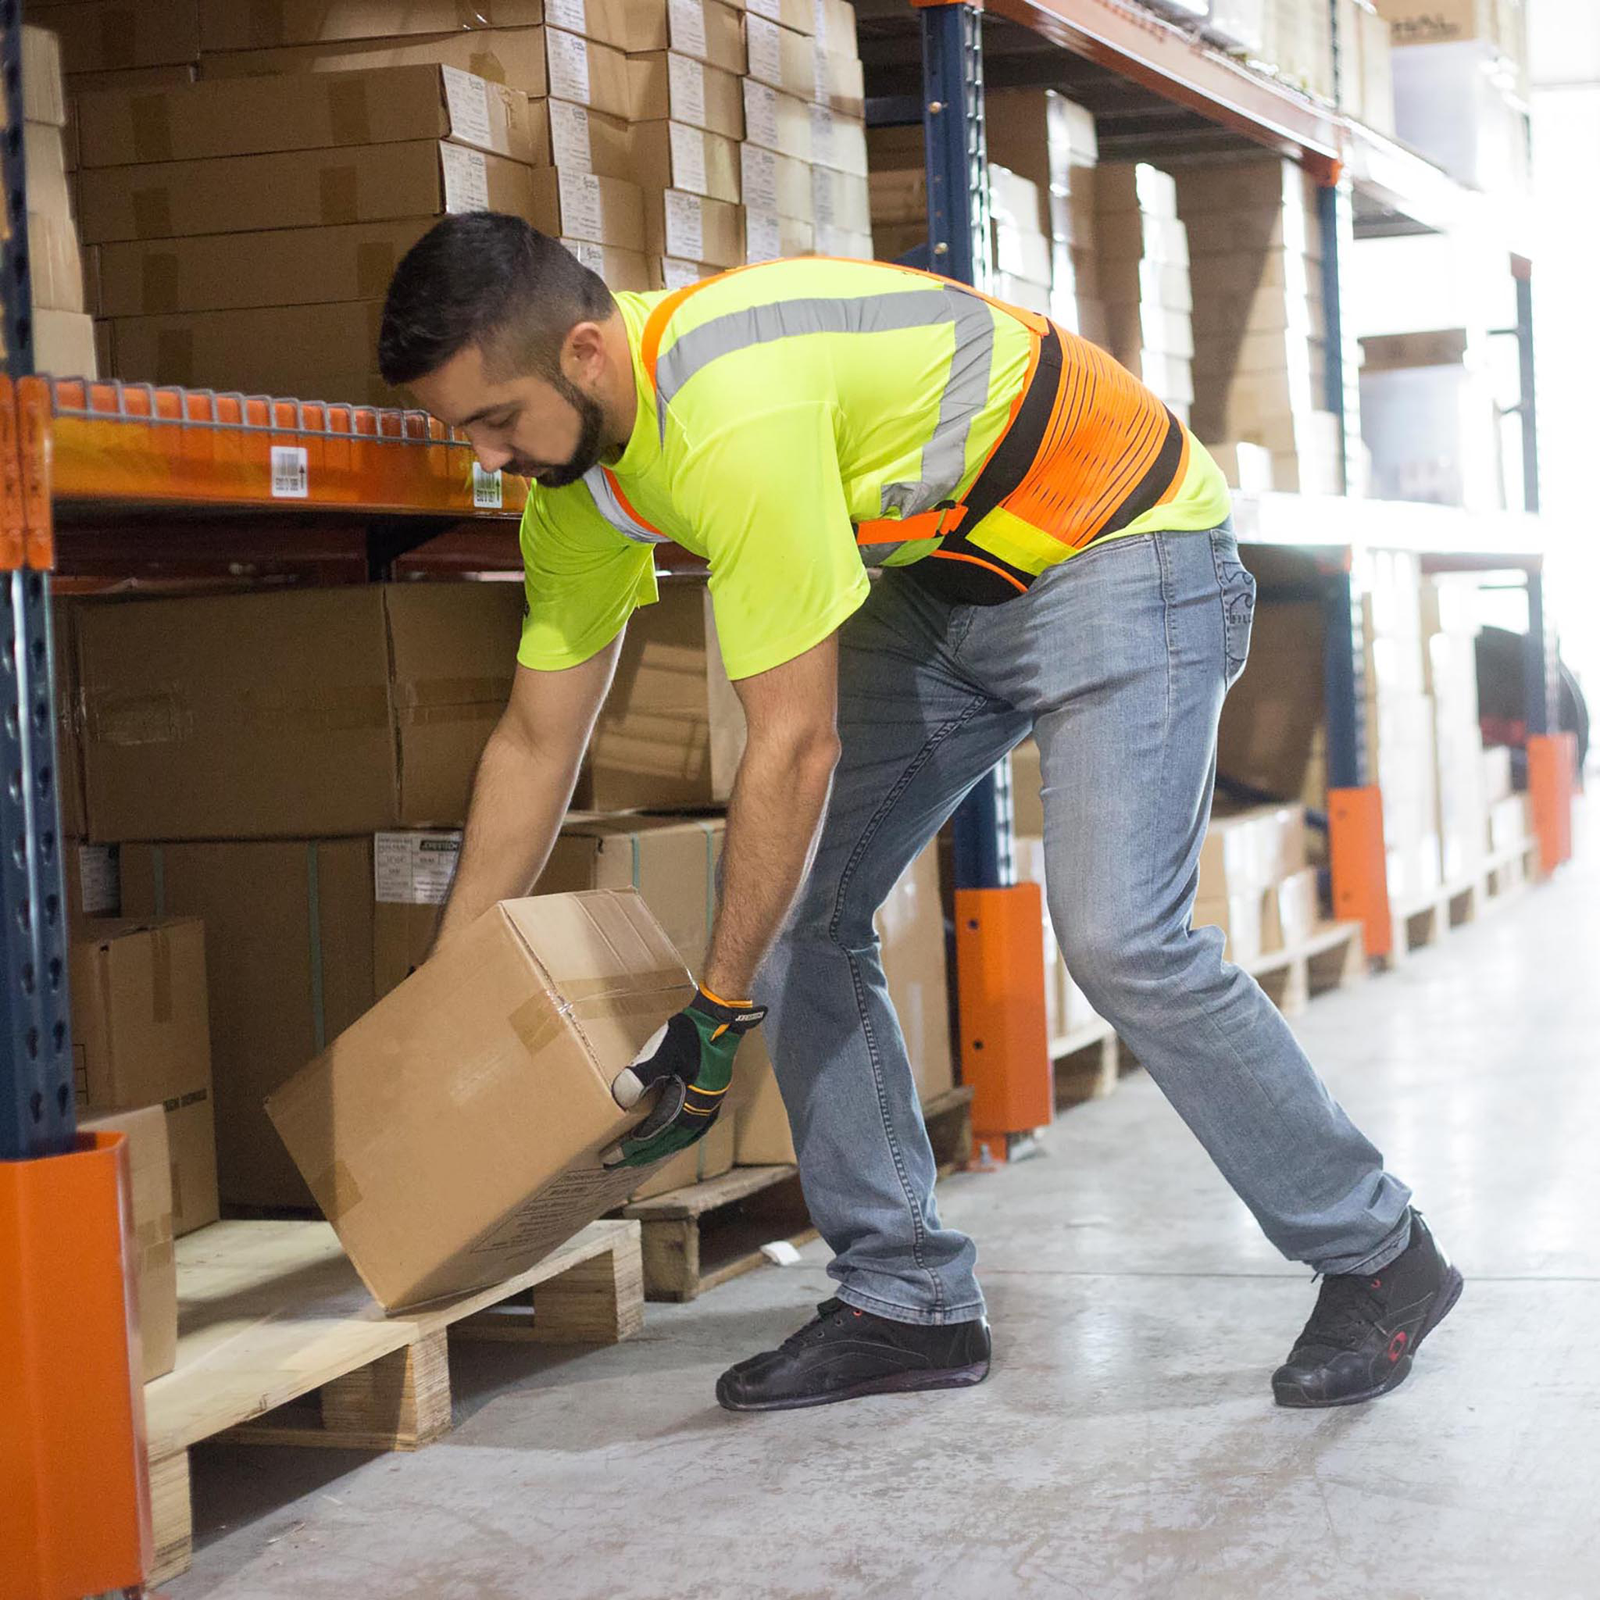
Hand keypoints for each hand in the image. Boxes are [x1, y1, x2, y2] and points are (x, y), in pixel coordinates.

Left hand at [603, 987, 766, 1169]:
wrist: (720, 1019)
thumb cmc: (690, 1033)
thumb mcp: (662, 1051)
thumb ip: (642, 1075)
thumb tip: (621, 1100)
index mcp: (689, 1103)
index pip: (655, 1133)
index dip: (632, 1147)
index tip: (611, 1156)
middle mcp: (701, 1111)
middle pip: (667, 1142)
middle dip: (642, 1154)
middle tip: (617, 1163)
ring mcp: (710, 1105)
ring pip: (681, 1138)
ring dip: (659, 1149)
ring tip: (640, 1156)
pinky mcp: (712, 1096)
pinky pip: (692, 1129)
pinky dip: (677, 1139)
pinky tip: (670, 1137)